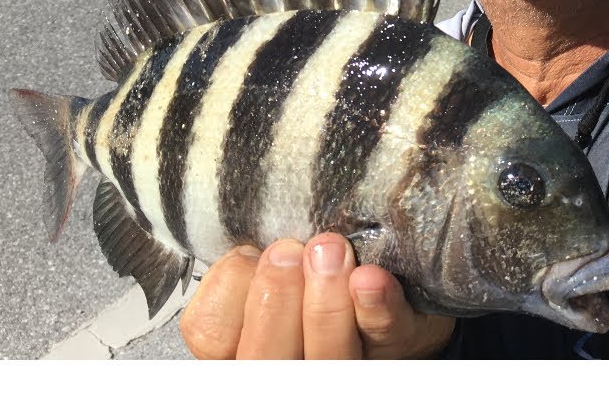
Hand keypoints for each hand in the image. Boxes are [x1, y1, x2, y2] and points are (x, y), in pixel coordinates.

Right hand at [179, 232, 455, 358]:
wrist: (387, 287)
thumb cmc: (305, 273)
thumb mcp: (262, 268)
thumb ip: (249, 262)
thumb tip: (247, 242)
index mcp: (246, 343)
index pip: (211, 335)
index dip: (227, 291)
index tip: (250, 252)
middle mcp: (289, 365)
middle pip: (264, 355)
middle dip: (274, 297)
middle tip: (287, 251)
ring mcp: (343, 363)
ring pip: (327, 354)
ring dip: (325, 299)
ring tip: (329, 249)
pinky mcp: (397, 348)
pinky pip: (387, 335)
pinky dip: (379, 307)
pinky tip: (371, 279)